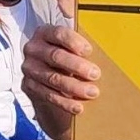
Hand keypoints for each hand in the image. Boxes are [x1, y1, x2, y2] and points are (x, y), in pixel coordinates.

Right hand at [21, 24, 98, 139]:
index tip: (88, 51)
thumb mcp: (75, 47)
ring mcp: (30, 68)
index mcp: (46, 33)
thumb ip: (83, 42)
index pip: (58, 33)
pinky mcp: (29, 86)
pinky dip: (64, 102)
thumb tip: (110, 41)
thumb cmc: (69, 58)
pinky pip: (48, 95)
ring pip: (52, 78)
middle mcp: (34, 49)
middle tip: (95, 74)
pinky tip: (78, 106)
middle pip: (55, 56)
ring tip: (92, 92)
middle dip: (77, 66)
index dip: (73, 42)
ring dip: (74, 86)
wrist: (53, 79)